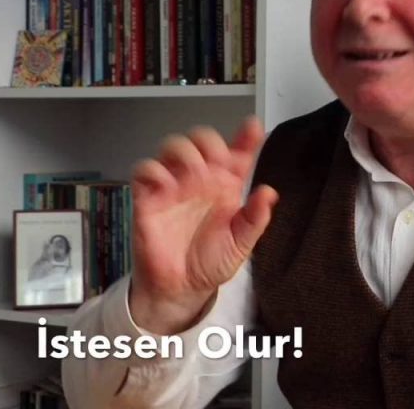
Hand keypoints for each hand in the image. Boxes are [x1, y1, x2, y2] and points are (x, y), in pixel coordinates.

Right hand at [128, 116, 277, 334]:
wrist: (182, 288)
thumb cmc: (211, 260)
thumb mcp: (241, 243)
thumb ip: (255, 219)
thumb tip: (269, 192)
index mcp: (227, 185)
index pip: (237, 152)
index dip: (246, 136)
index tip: (253, 126)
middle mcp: (201, 179)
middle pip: (201, 140)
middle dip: (210, 141)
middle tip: (219, 161)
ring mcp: (173, 185)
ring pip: (173, 146)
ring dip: (185, 151)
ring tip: (196, 172)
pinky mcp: (148, 198)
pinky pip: (145, 170)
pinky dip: (154, 169)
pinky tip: (168, 185)